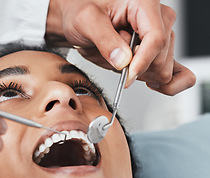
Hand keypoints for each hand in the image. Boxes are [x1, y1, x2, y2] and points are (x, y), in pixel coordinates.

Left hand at [45, 0, 195, 95]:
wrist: (81, 22)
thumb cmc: (83, 13)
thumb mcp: (86, 21)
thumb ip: (104, 40)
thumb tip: (124, 62)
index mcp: (144, 4)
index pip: (156, 38)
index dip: (142, 62)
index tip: (127, 77)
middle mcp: (158, 18)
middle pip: (161, 58)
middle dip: (136, 68)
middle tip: (113, 59)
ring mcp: (162, 36)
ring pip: (163, 70)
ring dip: (138, 73)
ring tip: (118, 59)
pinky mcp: (160, 53)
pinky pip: (180, 75)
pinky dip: (168, 85)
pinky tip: (150, 84)